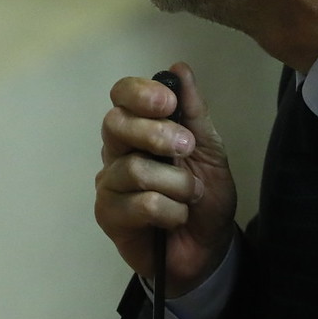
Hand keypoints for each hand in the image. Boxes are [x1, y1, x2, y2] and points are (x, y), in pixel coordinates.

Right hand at [94, 62, 236, 295]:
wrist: (208, 250)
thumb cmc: (204, 198)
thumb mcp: (209, 150)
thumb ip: (194, 112)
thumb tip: (179, 68)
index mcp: (139, 128)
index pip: (121, 95)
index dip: (140, 93)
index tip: (169, 103)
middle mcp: (116, 151)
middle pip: (116, 124)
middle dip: (157, 135)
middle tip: (187, 151)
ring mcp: (109, 183)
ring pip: (134, 168)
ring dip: (177, 185)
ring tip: (191, 197)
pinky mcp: (108, 215)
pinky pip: (140, 203)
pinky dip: (171, 211)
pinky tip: (177, 218)